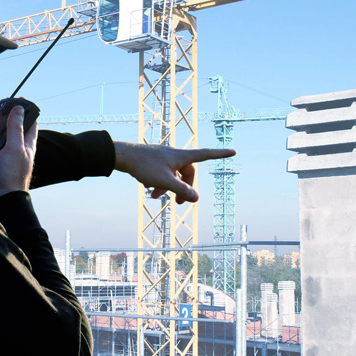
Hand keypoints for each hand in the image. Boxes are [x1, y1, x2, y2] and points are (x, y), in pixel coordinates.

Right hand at [0, 106, 37, 203]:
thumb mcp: (14, 147)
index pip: (29, 122)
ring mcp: (2, 156)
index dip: (25, 110)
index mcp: (25, 144)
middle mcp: (14, 149)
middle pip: (6, 129)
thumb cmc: (11, 175)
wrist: (0, 198)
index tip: (18, 99)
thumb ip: (16, 128)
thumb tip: (19, 109)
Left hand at [113, 141, 234, 203]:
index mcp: (181, 156)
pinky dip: (160, 182)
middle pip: (188, 172)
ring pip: (174, 174)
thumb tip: (196, 198)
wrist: (122, 156)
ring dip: (168, 187)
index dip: (220, 155)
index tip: (233, 151)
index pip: (205, 155)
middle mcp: (174, 155)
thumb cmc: (144, 166)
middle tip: (180, 204)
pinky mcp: (155, 160)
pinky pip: (164, 173)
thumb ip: (181, 190)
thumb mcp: (165, 181)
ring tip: (155, 196)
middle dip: (184, 187)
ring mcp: (164, 157)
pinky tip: (149, 190)